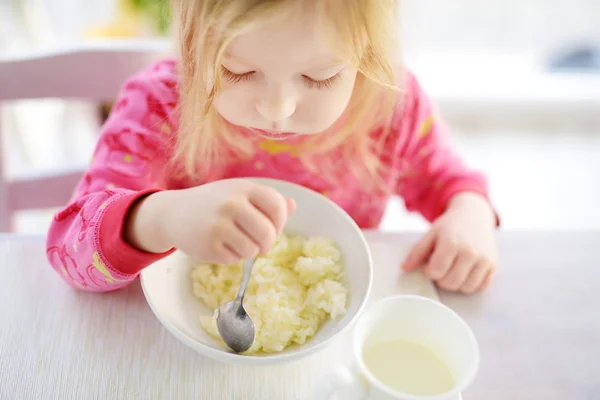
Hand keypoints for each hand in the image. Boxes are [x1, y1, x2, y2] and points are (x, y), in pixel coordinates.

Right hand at [125, 179, 295, 263]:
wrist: (172, 213)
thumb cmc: (213, 203)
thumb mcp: (238, 194)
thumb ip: (266, 200)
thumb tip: (293, 205)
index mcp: (244, 188)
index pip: (277, 206)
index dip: (280, 222)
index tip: (273, 227)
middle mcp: (231, 204)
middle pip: (267, 233)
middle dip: (267, 244)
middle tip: (260, 245)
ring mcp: (218, 225)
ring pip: (252, 250)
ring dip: (248, 252)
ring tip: (236, 242)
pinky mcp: (208, 245)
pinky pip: (234, 260)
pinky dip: (231, 257)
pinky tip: (219, 245)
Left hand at [402, 193, 496, 293]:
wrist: (473, 215)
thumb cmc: (449, 226)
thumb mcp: (430, 234)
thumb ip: (417, 252)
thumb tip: (404, 269)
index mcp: (451, 242)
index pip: (435, 272)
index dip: (429, 271)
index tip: (430, 263)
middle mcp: (470, 252)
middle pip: (450, 283)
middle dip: (441, 279)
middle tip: (441, 267)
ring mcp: (484, 259)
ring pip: (467, 288)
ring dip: (457, 283)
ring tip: (453, 269)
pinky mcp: (494, 265)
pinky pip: (481, 287)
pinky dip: (471, 284)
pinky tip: (466, 272)